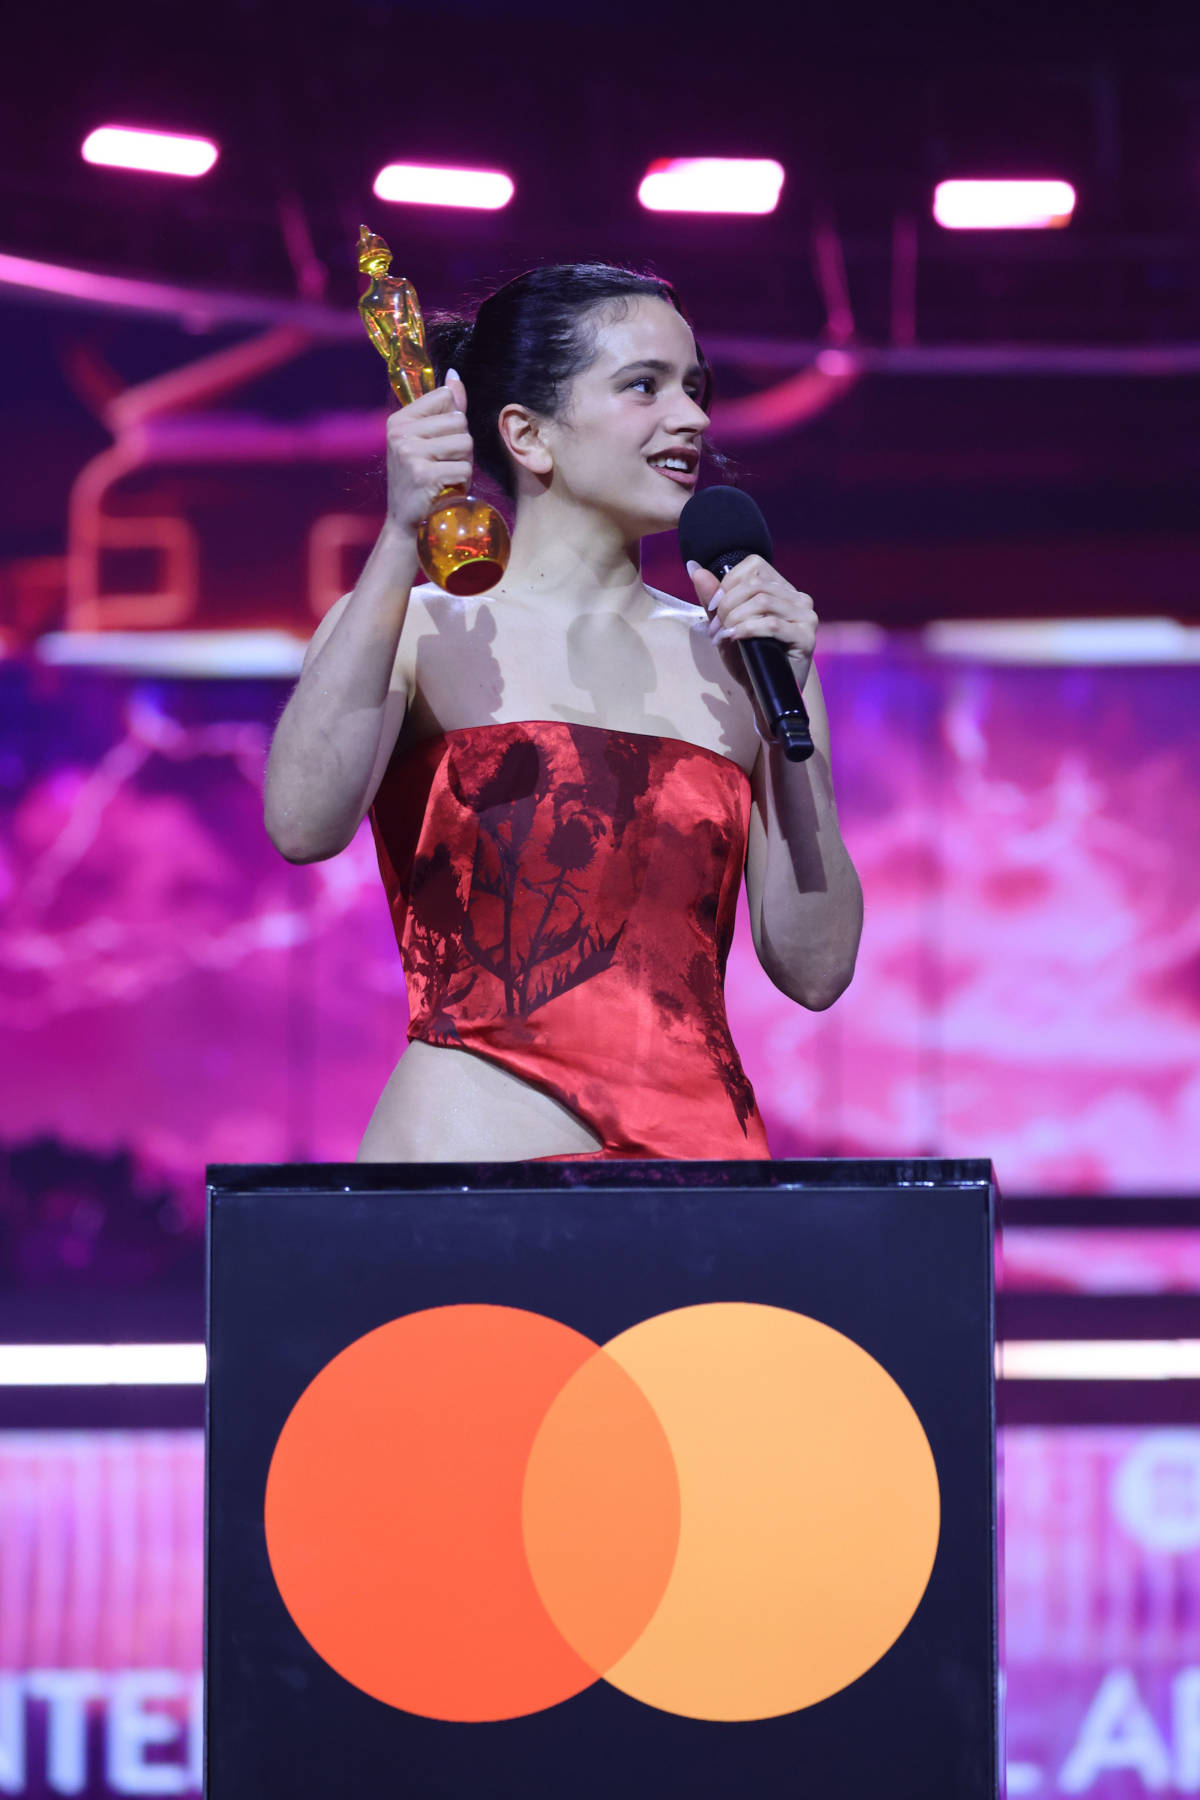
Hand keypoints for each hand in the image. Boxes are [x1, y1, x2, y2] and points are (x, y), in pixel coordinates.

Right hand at [385, 369, 472, 533]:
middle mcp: (400, 433)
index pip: (446, 397)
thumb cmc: (422, 480)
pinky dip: (462, 482)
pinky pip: (464, 468)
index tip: (437, 443)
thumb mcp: (427, 440)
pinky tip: (446, 489)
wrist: (405, 523)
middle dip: (461, 446)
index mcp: (399, 420)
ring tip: (445, 476)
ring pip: (465, 444)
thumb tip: (455, 376)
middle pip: (459, 421)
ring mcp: (410, 453)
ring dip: (464, 464)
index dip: (453, 422)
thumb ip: (444, 408)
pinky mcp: (423, 474)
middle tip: (443, 465)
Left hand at [686, 556, 817, 692]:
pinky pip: (771, 625)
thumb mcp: (724, 624)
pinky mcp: (806, 638)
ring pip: (762, 602)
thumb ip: (712, 597)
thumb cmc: (746, 658)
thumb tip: (694, 568)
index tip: (713, 607)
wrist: (762, 694)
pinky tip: (734, 639)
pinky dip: (747, 630)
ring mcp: (806, 617)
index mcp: (781, 589)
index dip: (727, 584)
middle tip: (716, 628)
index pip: (753, 567)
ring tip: (723, 636)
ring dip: (734, 619)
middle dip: (727, 605)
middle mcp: (798, 598)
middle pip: (754, 584)